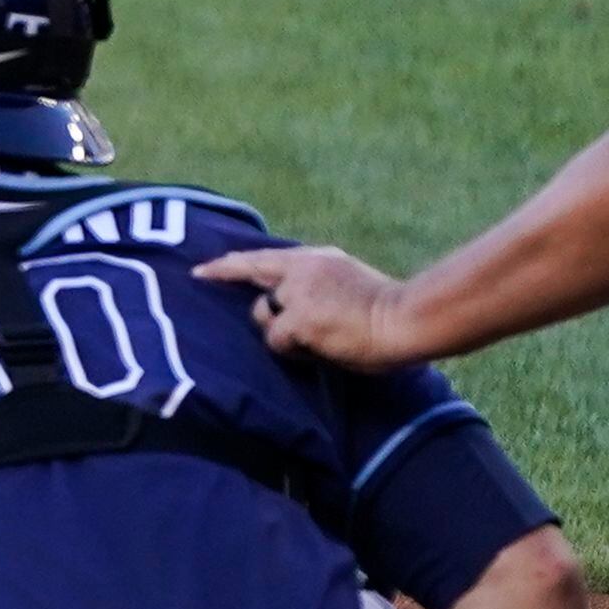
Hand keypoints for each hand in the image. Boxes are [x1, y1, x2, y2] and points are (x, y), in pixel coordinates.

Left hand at [195, 242, 417, 366]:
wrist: (408, 319)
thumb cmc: (389, 310)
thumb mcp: (348, 283)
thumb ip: (317, 285)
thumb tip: (290, 306)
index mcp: (318, 259)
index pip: (265, 257)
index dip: (232, 262)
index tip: (203, 267)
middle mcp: (303, 268)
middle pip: (251, 272)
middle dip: (226, 276)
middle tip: (200, 277)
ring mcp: (298, 292)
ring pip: (263, 315)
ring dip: (278, 331)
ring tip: (313, 340)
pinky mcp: (299, 318)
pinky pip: (278, 341)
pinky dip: (292, 351)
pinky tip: (316, 351)